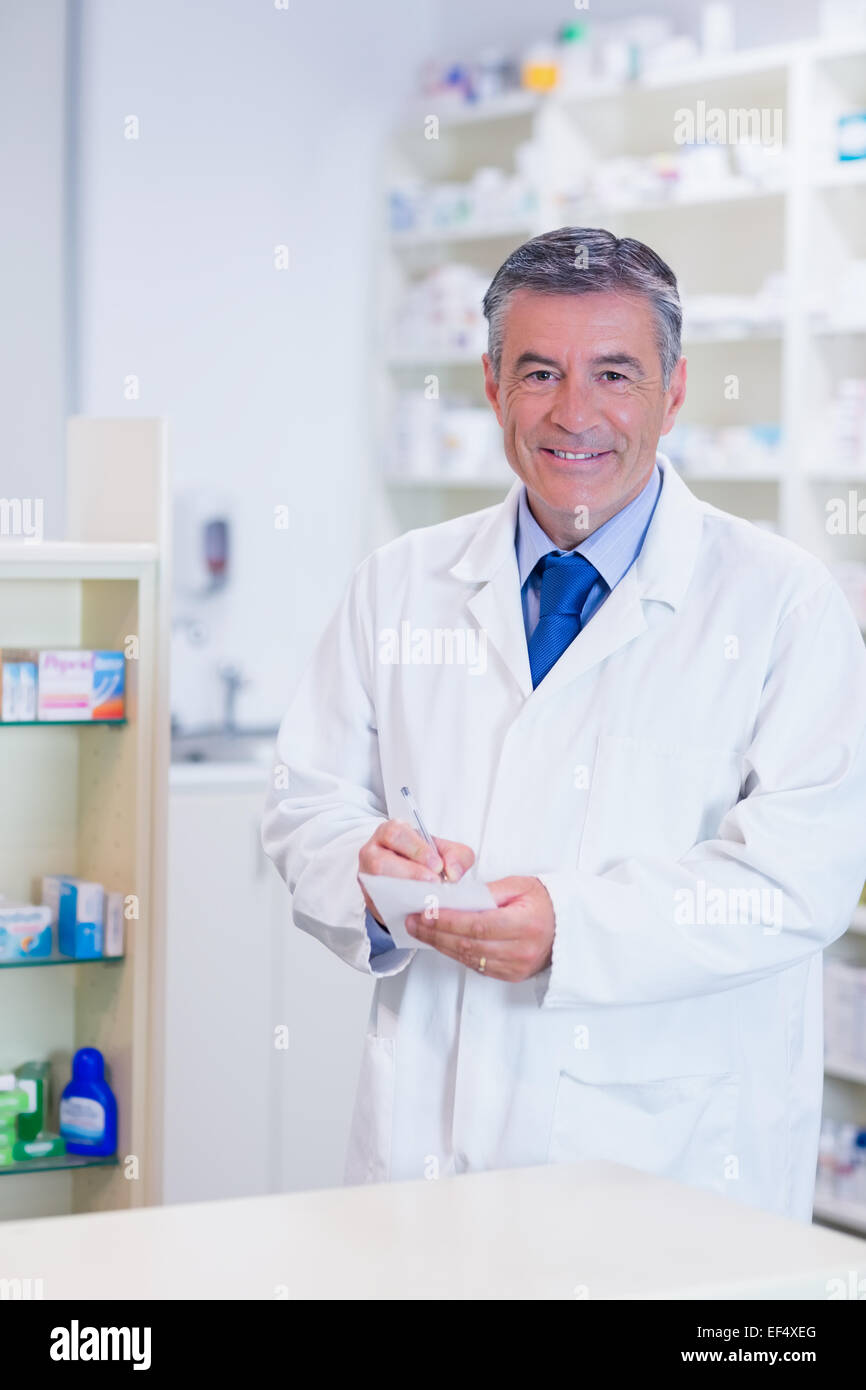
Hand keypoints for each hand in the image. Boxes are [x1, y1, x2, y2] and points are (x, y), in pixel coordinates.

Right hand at [358, 820, 474, 924]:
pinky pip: (379, 900)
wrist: (412, 880)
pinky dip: (399, 903)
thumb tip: (452, 873)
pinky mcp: (369, 896)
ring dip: (404, 890)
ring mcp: (367, 875)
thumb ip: (457, 856)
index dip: (417, 849)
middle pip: (381, 860)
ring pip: (377, 882)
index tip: (437, 865)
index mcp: (391, 832)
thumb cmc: (426, 860)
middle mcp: (373, 850)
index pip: (397, 833)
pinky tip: (417, 906)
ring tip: (428, 895)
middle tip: (434, 882)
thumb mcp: (446, 852)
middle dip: (410, 872)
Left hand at [405, 875, 554, 981]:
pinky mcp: (511, 975)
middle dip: (435, 933)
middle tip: (413, 922)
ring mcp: (515, 967)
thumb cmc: (546, 902)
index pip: (477, 925)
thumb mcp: (520, 886)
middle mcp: (520, 950)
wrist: (570, 926)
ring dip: (441, 945)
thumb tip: (455, 897)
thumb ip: (488, 892)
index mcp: (525, 925)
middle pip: (468, 945)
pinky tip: (442, 941)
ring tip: (420, 931)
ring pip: (469, 958)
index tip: (424, 913)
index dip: (447, 921)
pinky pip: (476, 966)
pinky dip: (457, 953)